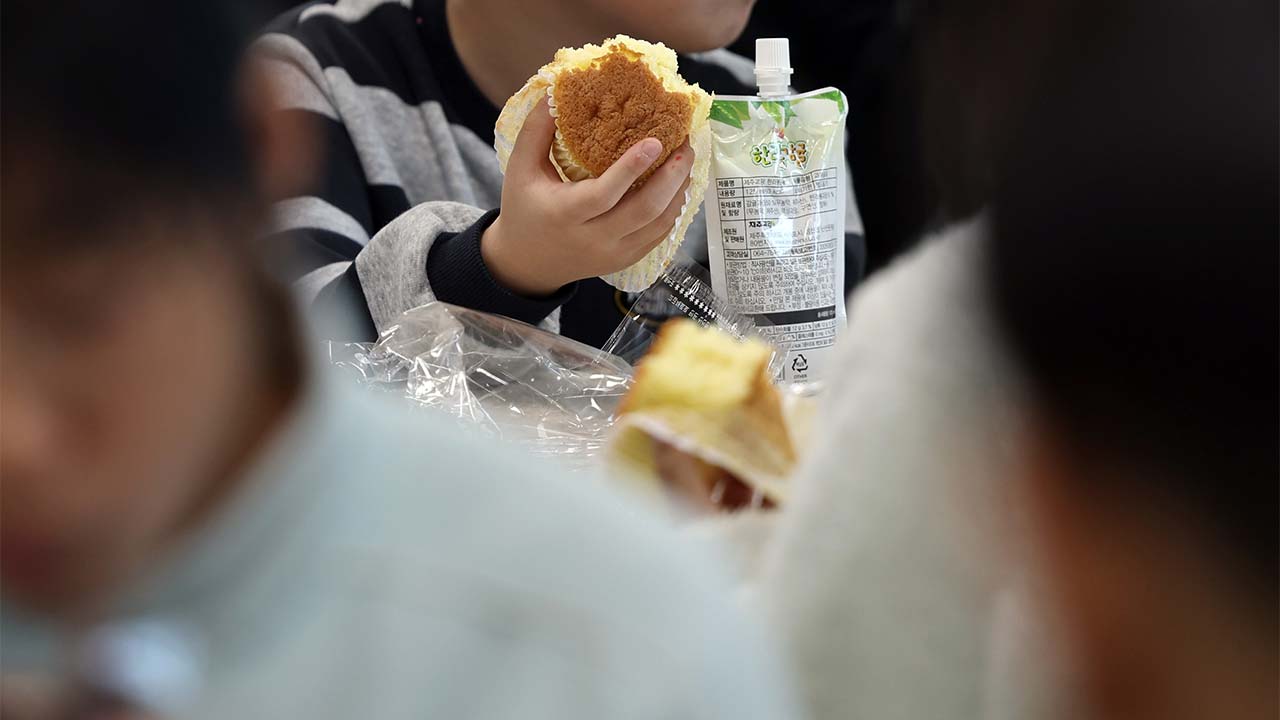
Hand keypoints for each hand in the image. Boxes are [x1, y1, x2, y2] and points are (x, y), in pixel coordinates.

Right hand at [482, 99, 693, 295]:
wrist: (527, 263)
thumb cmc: (523, 208)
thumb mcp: (520, 168)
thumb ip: (538, 130)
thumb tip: (558, 89)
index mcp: (564, 214)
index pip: (604, 194)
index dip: (631, 168)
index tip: (655, 142)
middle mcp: (592, 239)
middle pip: (643, 210)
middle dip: (671, 177)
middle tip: (685, 146)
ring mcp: (613, 253)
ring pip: (659, 224)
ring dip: (679, 191)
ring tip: (687, 160)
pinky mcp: (625, 259)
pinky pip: (659, 235)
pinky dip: (673, 208)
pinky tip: (679, 185)